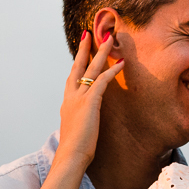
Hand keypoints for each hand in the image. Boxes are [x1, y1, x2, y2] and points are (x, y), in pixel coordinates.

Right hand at [56, 30, 123, 169]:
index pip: (73, 76)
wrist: (70, 156)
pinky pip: (102, 81)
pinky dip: (112, 71)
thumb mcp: (75, 128)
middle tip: (89, 33)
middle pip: (78, 66)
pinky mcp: (89, 103)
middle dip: (84, 48)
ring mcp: (79, 98)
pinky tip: (121, 63)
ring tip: (110, 38)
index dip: (78, 62)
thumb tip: (83, 118)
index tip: (82, 49)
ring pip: (91, 68)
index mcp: (67, 101)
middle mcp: (71, 96)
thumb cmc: (74, 147)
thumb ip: (78, 118)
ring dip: (102, 52)